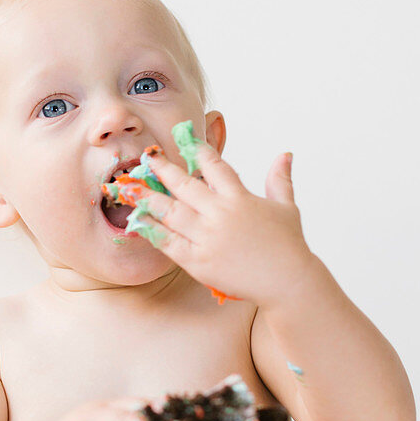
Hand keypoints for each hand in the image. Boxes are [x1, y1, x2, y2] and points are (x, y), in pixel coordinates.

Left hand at [131, 144, 315, 305]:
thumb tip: (286, 154)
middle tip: (148, 157)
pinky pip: (169, 242)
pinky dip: (152, 230)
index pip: (214, 166)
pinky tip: (138, 220)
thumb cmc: (289, 245)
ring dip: (148, 197)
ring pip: (170, 212)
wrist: (288, 282)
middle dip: (164, 169)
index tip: (183, 139)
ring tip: (130, 187)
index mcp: (240, 198)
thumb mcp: (286, 207)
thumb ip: (280, 179)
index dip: (197, 151)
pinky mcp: (198, 261)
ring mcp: (207, 238)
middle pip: (184, 185)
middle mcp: (220, 214)